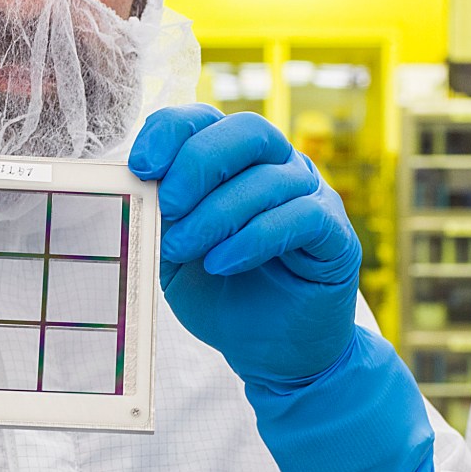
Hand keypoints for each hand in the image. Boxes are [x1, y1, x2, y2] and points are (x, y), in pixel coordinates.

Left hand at [128, 106, 358, 387]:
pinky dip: (253, 238)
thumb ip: (160, 218)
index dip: (173, 132)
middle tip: (168, 205)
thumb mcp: (175, 254)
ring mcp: (314, 197)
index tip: (141, 167)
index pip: (208, 119)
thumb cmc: (221, 295)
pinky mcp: (336, 235)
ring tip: (183, 250)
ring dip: (217, 213)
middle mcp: (281, 167)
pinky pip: (301, 216)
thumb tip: (134, 185)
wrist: (269, 352)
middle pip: (248, 131)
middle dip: (200, 162)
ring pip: (269, 178)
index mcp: (238, 162)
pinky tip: (222, 264)